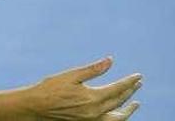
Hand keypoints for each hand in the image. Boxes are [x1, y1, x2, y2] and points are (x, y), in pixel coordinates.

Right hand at [24, 57, 141, 119]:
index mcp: (92, 98)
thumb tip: (110, 60)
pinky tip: (116, 111)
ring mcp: (91, 120)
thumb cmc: (50, 88)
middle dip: (130, 92)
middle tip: (138, 83)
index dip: (129, 82)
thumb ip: (93, 69)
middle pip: (119, 102)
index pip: (118, 89)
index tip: (138, 76)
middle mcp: (95, 112)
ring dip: (127, 109)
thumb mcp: (71, 75)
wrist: (35, 106)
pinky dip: (116, 116)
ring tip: (134, 103)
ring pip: (117, 117)